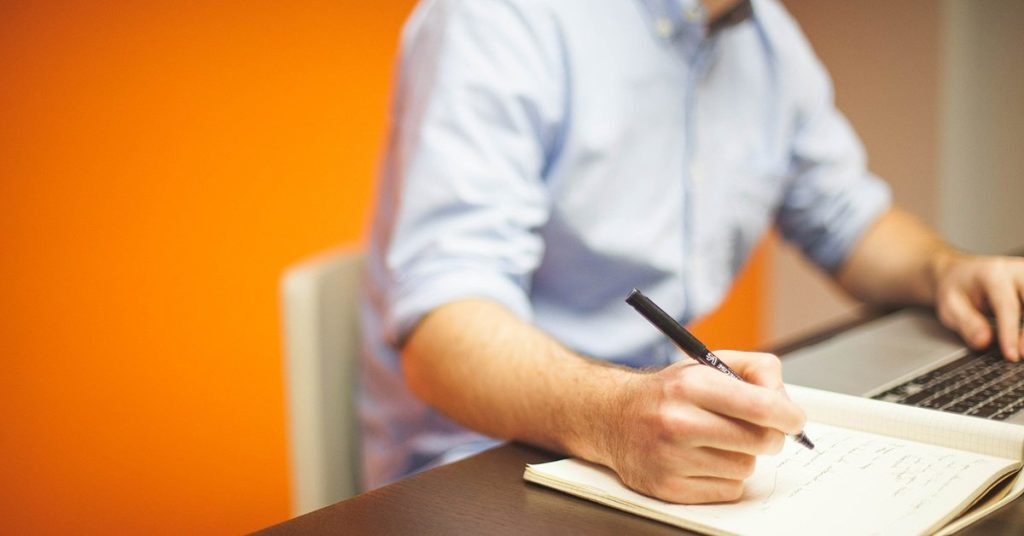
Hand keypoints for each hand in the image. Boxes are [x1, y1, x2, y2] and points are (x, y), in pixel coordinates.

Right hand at [599, 351, 805, 503]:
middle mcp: (678, 422)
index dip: (789, 416)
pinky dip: (725, 477)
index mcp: (691, 385)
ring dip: (741, 456)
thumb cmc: (668, 392)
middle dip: (769, 435)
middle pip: (761, 441)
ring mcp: (671, 458)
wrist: (613, 416)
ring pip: (746, 467)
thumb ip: (755, 370)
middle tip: (758, 429)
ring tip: (717, 441)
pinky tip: (704, 460)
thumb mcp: (707, 364)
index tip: (793, 419)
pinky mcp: (668, 487)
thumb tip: (786, 401)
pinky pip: (728, 490)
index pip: (761, 406)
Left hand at [933, 253, 1023, 360]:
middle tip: (1021, 354)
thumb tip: (984, 342)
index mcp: (993, 274)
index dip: (1011, 332)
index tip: (1011, 355)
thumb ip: (966, 323)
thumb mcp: (949, 306)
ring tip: (1022, 349)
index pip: (1008, 305)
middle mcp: (1017, 271)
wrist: (960, 273)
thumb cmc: (956, 289)